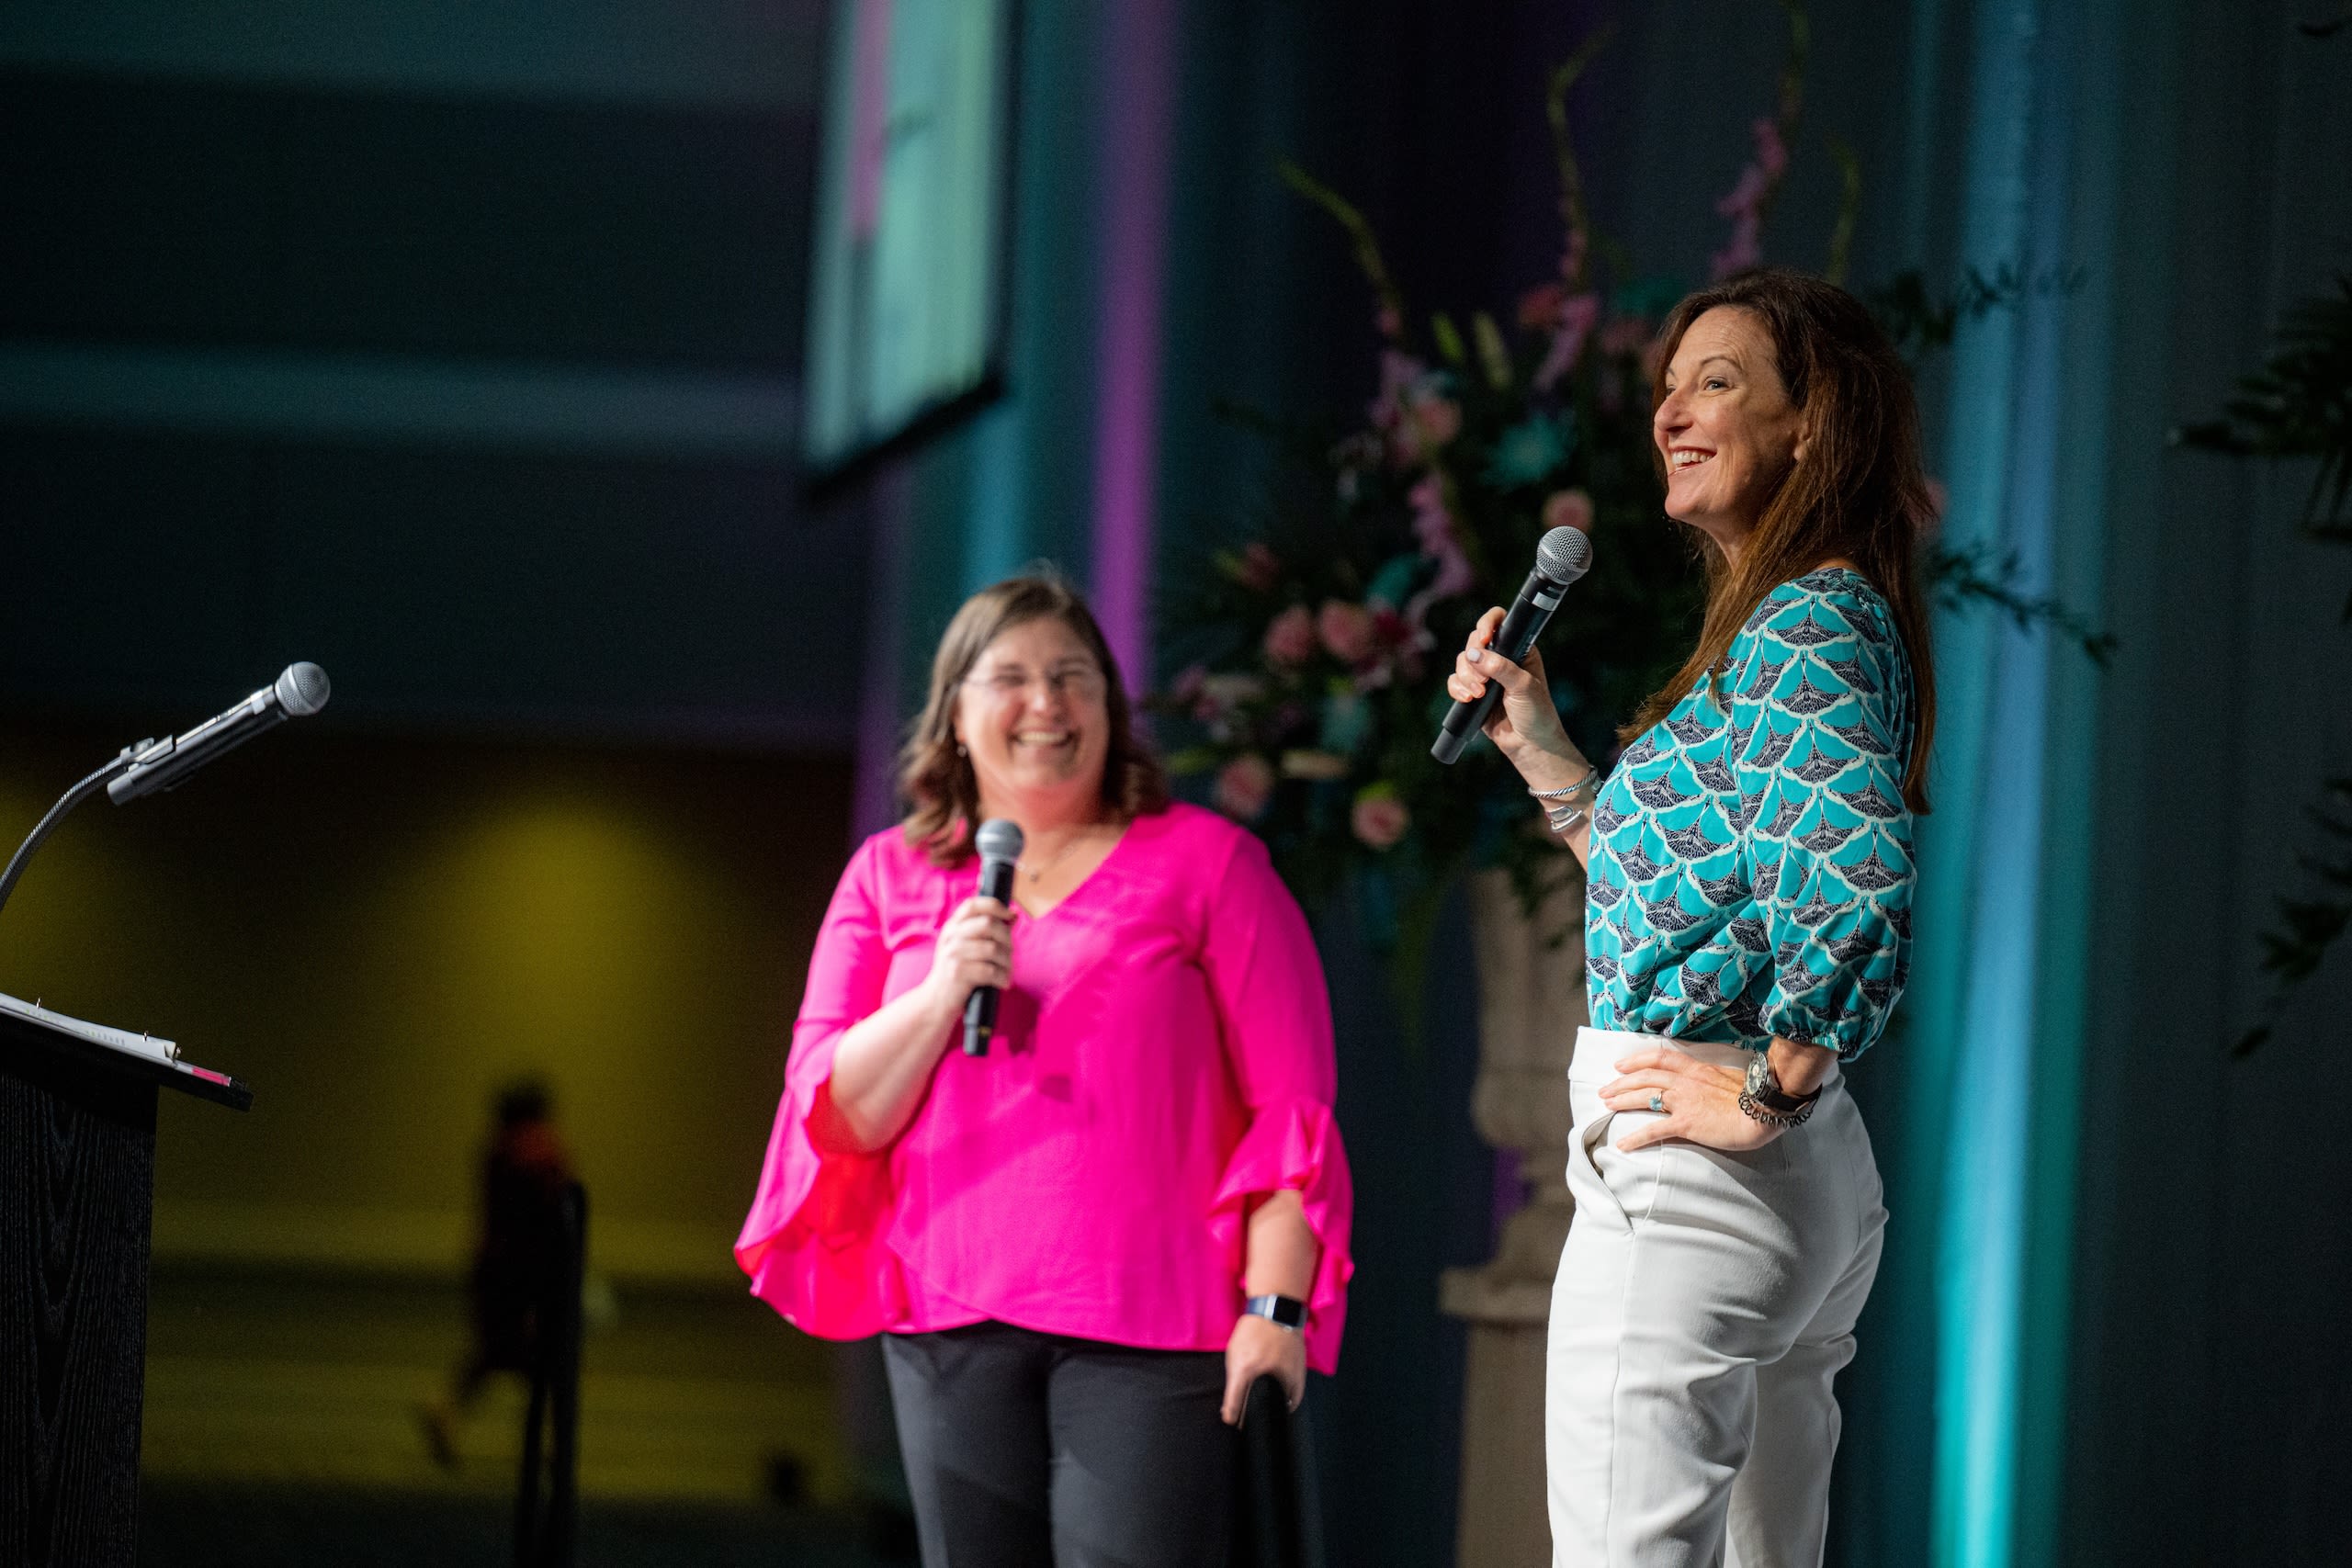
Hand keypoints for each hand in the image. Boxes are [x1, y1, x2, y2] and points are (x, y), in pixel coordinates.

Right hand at [920, 895, 1011, 1015]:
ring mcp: (953, 954)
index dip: (995, 906)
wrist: (936, 1000)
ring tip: (1007, 972)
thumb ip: (985, 931)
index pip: (974, 904)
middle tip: (1009, 954)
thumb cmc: (959, 972)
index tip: (1010, 915)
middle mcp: (951, 937)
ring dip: (1007, 962)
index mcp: (953, 926)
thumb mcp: (965, 947)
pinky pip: (991, 971)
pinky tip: (1003, 983)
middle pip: (988, 923)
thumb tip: (1013, 915)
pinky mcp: (958, 973)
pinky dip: (1002, 978)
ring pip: (993, 948)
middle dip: (1007, 938)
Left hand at [1221, 1313, 1305, 1424]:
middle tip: (1250, 1419)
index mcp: (1246, 1368)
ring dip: (1274, 1410)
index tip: (1231, 1422)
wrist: (1276, 1312)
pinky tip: (1283, 1405)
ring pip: (1280, 1404)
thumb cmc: (1252, 1331)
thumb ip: (1233, 1377)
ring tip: (1267, 1413)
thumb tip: (1231, 1400)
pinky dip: (1288, 1403)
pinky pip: (1295, 1396)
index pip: (1236, 1399)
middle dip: (1254, 1416)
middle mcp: (1266, 1373)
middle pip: (1260, 1406)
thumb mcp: (1234, 1352)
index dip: (1232, 1415)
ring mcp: (1286, 1374)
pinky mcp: (1300, 1373)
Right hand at [1446, 607, 1583, 785]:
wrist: (1529, 745)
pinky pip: (1456, 682)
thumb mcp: (1524, 687)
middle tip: (1483, 682)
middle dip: (1473, 661)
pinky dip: (1457, 689)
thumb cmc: (1536, 714)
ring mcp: (1486, 675)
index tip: (1482, 639)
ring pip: (1462, 662)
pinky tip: (1467, 700)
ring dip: (1465, 678)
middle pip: (1474, 643)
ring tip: (1478, 696)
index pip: (1500, 623)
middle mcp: (1501, 658)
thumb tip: (1474, 654)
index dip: (1487, 625)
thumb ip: (1501, 668)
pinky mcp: (1473, 692)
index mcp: (1519, 650)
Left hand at [1600, 1046, 1783, 1154]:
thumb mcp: (1730, 1077)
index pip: (1660, 1058)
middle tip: (1605, 1090)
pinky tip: (1623, 1145)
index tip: (1621, 1065)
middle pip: (1645, 1077)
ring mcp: (1684, 1101)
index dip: (1637, 1060)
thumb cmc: (1754, 1096)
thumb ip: (1713, 1078)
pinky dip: (1636, 1137)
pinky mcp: (1686, 1123)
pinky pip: (1654, 1130)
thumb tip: (1709, 1079)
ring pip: (1644, 1097)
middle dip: (1622, 1082)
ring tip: (1606, 1106)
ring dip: (1622, 1100)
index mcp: (1697, 1069)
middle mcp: (1685, 1081)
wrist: (1764, 1109)